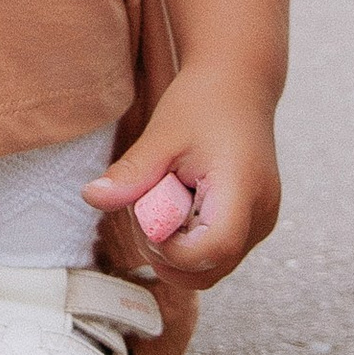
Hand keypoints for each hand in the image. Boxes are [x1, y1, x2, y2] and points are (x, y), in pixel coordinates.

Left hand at [85, 62, 280, 283]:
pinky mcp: (253, 225)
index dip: (171, 248)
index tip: (147, 214)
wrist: (239, 85)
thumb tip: (91, 198)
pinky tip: (177, 202)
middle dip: (164, 252)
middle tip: (146, 202)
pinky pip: (215, 254)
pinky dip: (187, 240)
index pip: (214, 249)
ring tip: (161, 197)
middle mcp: (261, 214)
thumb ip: (132, 174)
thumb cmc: (203, 103)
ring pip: (210, 268)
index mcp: (242, 189)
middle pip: (209, 269)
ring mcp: (261, 223)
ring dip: (173, 248)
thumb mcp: (162, 134)